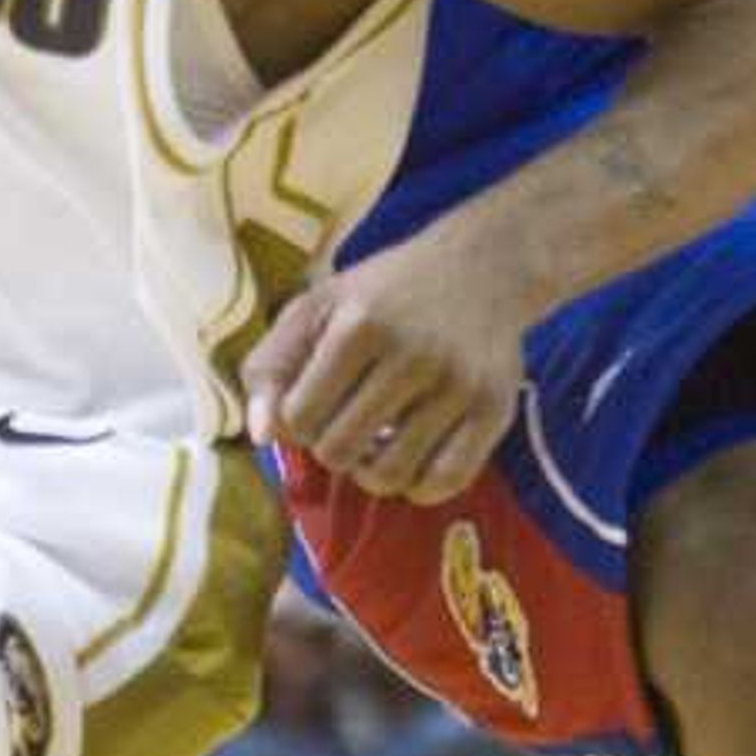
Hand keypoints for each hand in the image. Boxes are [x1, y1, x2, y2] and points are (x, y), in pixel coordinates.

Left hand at [242, 231, 531, 500]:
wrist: (485, 268)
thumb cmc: (387, 292)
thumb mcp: (318, 306)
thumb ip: (272, 364)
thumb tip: (261, 436)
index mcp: (361, 325)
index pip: (300, 418)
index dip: (296, 424)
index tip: (313, 406)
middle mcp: (413, 355)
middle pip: (340, 451)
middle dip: (332, 447)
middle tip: (345, 425)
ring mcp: (458, 385)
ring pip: (390, 475)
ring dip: (370, 472)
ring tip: (375, 446)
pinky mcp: (494, 409)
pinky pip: (446, 480)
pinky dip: (419, 487)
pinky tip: (412, 462)